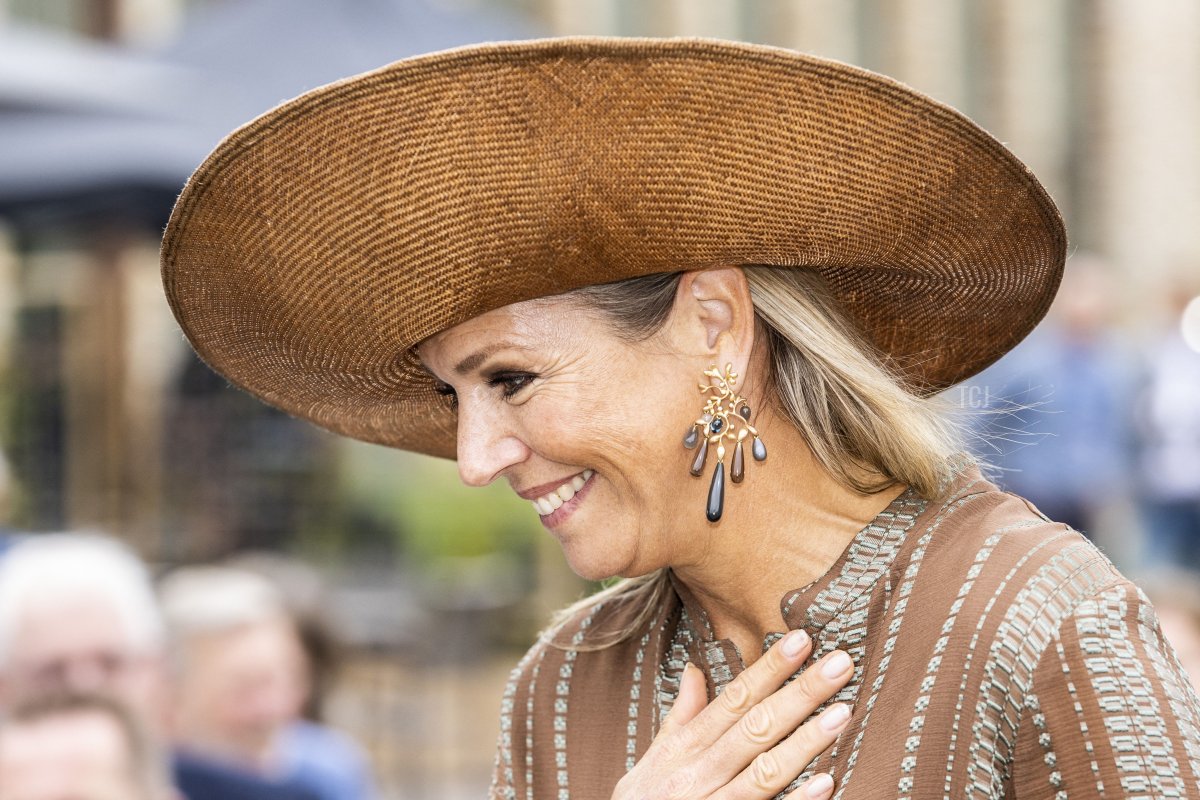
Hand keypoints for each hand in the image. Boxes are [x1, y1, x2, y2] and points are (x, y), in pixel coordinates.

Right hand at [613, 629, 852, 799]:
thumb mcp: (653, 759)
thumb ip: (680, 718)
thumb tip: (695, 670)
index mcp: (684, 748)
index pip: (734, 699)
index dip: (769, 668)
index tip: (802, 639)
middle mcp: (698, 774)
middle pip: (756, 726)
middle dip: (800, 692)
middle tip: (840, 663)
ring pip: (765, 770)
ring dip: (806, 741)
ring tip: (844, 712)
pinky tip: (826, 783)